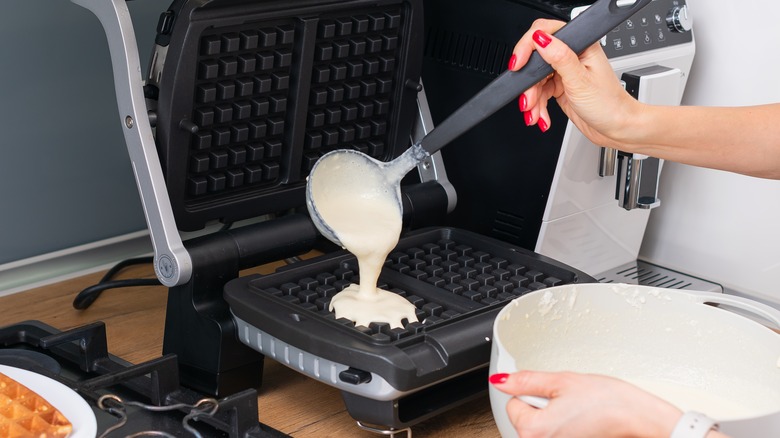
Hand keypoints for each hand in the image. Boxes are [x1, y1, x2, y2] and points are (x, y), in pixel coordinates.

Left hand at [490, 371, 682, 437]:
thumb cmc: (606, 402)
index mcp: (534, 431)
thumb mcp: (561, 381)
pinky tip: (579, 422)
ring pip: (539, 428)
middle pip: (525, 420)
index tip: (552, 394)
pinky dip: (563, 428)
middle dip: (541, 407)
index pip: (513, 405)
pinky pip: (554, 434)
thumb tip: (501, 381)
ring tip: (575, 412)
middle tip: (566, 403)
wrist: (637, 418)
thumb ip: (525, 381)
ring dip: (552, 418)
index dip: (532, 394)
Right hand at [508, 19, 640, 148]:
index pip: (546, 34)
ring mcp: (565, 72)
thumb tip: (541, 39)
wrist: (617, 129)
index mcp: (581, 46)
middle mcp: (572, 56)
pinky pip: (539, 93)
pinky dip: (537, 107)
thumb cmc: (610, 105)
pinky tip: (541, 116)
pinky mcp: (560, 87)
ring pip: (535, 80)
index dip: (528, 47)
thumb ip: (560, 58)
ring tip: (535, 114)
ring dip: (532, 100)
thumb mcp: (581, 81)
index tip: (518, 64)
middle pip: (536, 61)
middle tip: (528, 99)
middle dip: (529, 84)